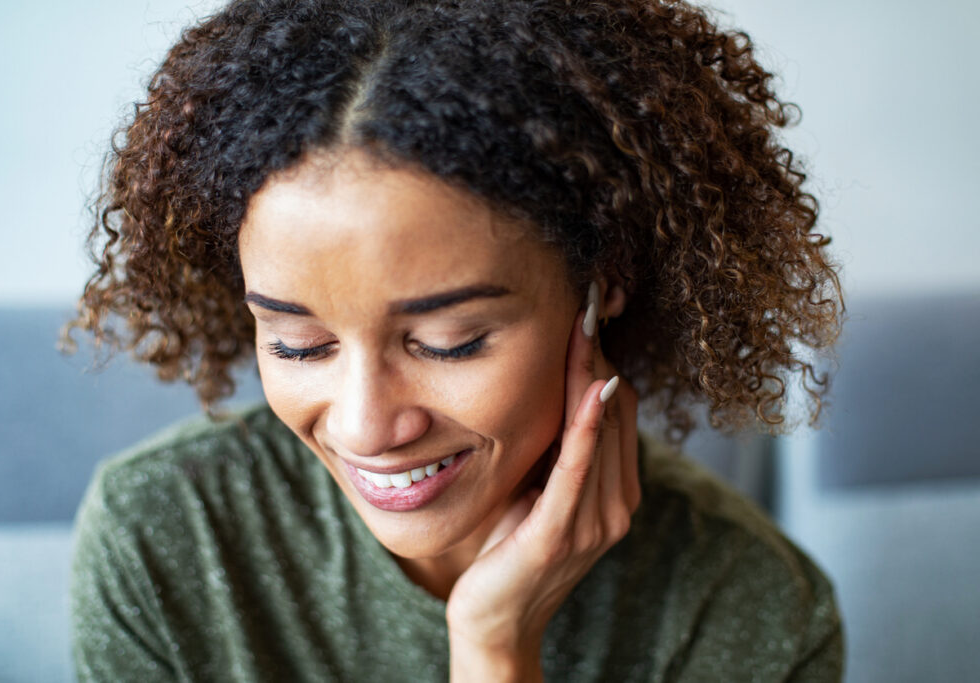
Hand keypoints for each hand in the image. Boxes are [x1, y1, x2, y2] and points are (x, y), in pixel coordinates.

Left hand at [446, 288, 641, 681]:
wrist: (493, 622)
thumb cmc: (510, 547)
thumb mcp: (539, 487)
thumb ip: (556, 449)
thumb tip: (554, 390)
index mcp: (615, 493)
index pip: (619, 412)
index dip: (605, 361)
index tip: (588, 314)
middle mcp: (616, 506)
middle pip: (614, 413)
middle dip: (600, 356)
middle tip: (588, 301)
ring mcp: (593, 523)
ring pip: (599, 432)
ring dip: (590, 376)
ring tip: (582, 326)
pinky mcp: (559, 536)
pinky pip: (576, 472)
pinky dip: (585, 428)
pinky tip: (589, 389)